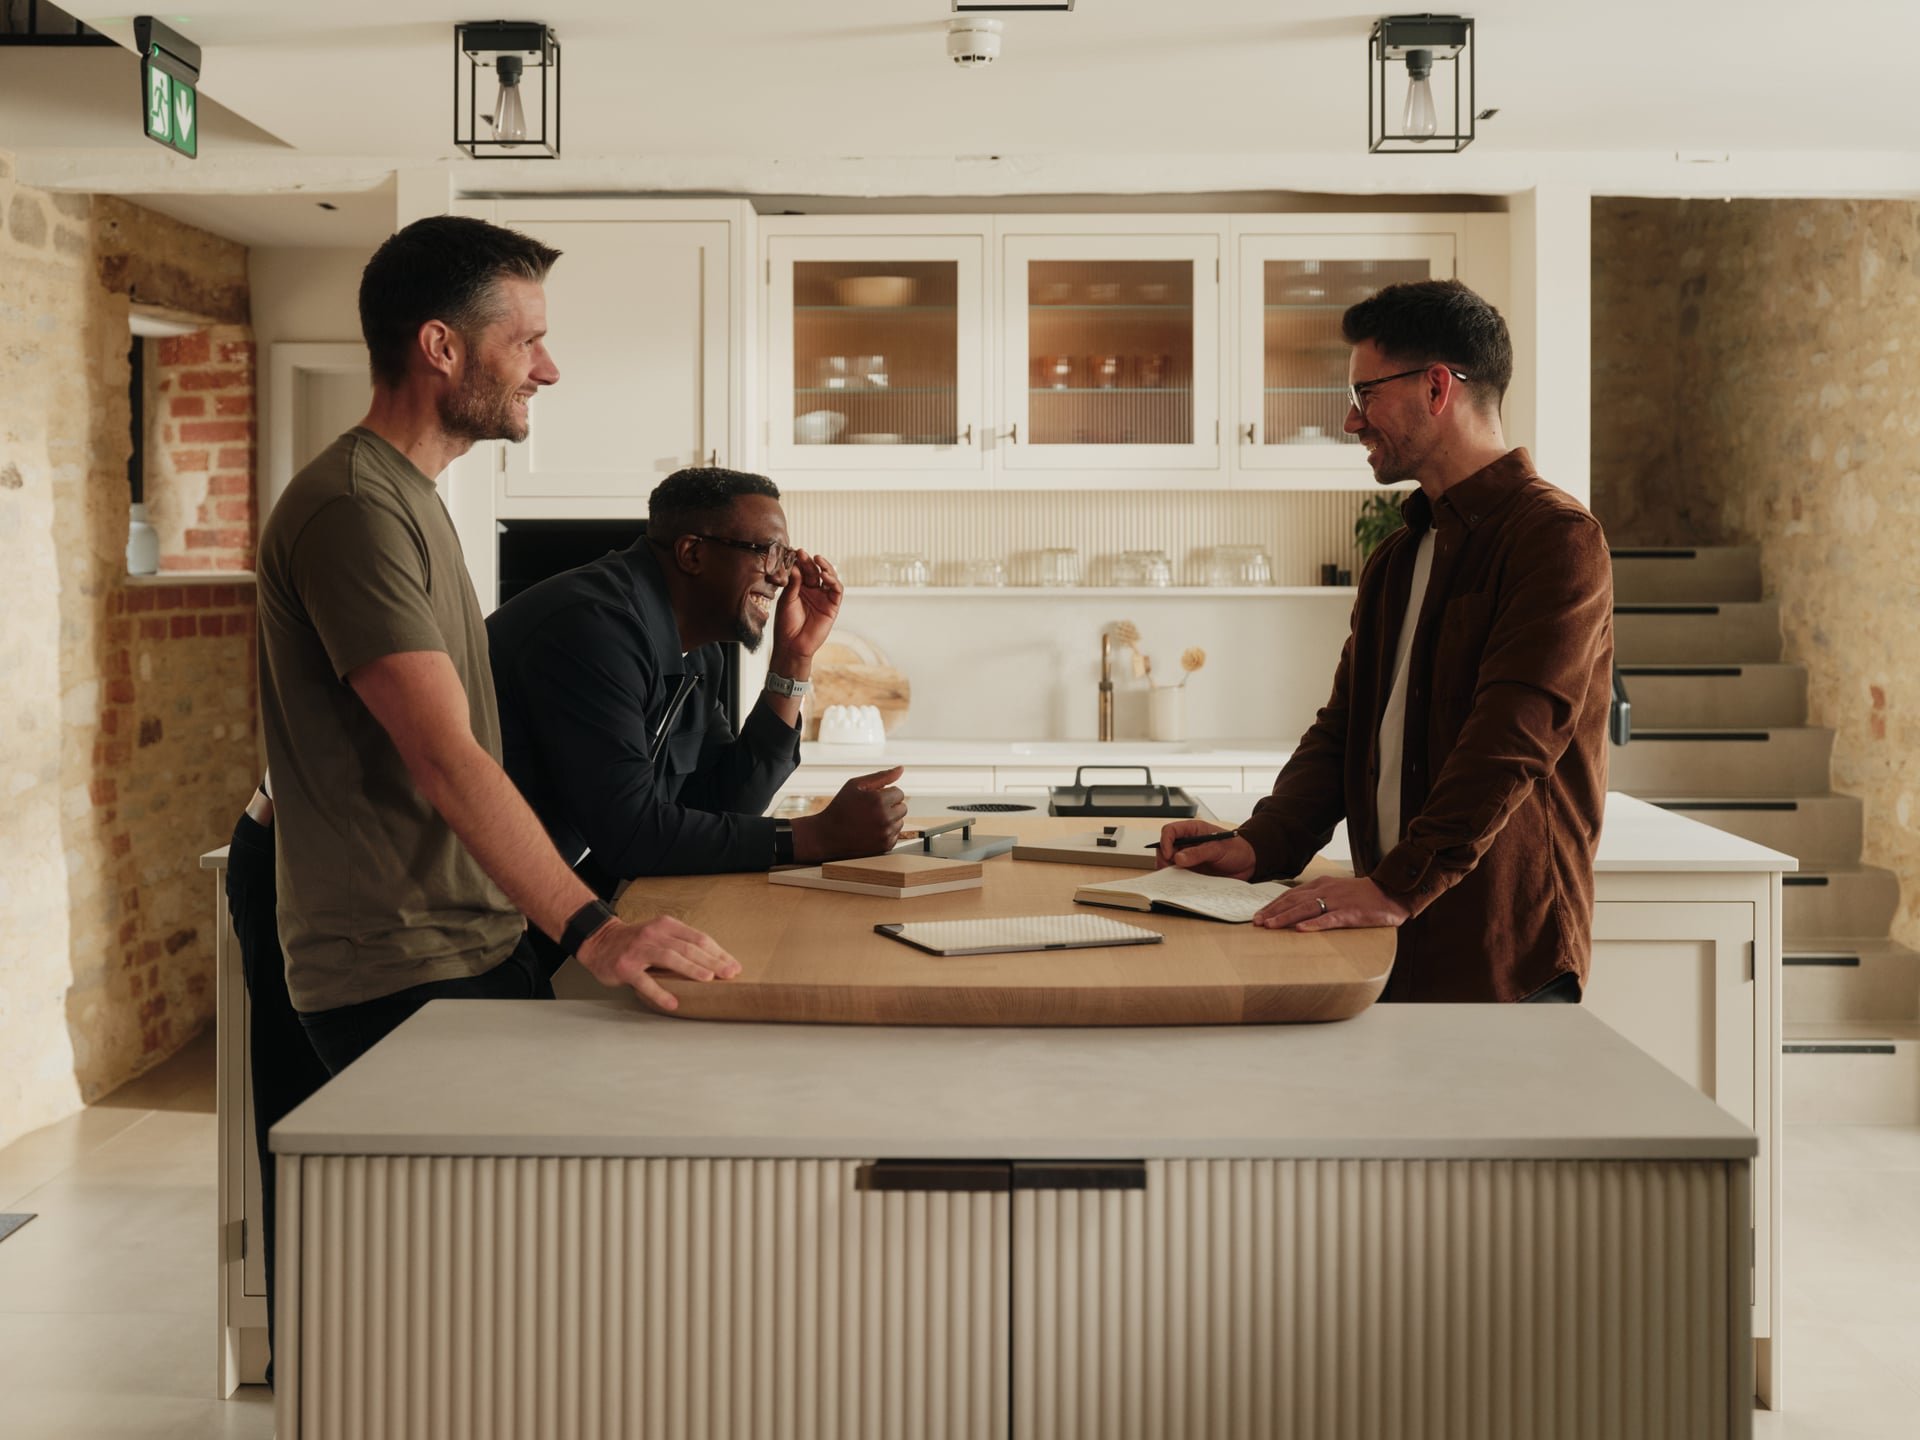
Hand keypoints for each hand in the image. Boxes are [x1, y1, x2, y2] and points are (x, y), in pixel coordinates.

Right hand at [575, 913, 740, 1010]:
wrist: (599, 942)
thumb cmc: (636, 941)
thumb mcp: (660, 935)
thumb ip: (682, 943)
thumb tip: (715, 961)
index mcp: (666, 926)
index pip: (698, 938)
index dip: (718, 952)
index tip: (734, 965)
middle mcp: (654, 935)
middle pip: (688, 947)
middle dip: (712, 961)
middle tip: (729, 973)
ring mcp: (639, 950)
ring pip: (670, 958)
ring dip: (691, 969)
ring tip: (708, 979)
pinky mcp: (626, 967)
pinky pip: (645, 981)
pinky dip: (660, 993)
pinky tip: (672, 1003)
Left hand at [773, 549, 842, 662]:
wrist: (792, 644)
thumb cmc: (785, 624)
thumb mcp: (786, 600)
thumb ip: (793, 583)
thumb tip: (796, 566)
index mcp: (799, 589)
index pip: (802, 571)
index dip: (801, 561)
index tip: (796, 552)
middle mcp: (812, 591)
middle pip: (815, 572)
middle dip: (810, 562)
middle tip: (803, 554)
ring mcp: (823, 598)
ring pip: (829, 578)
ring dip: (825, 567)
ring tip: (818, 560)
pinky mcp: (832, 607)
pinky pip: (836, 591)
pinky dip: (833, 581)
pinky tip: (825, 575)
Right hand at [792, 766, 907, 862]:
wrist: (827, 835)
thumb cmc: (840, 807)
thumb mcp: (855, 785)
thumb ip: (881, 776)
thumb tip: (901, 768)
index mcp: (878, 800)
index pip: (899, 793)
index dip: (885, 794)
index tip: (872, 799)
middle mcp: (885, 818)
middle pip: (903, 807)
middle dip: (890, 806)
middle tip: (871, 810)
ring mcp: (886, 834)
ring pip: (900, 822)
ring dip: (889, 820)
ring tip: (869, 821)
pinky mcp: (885, 846)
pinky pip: (895, 835)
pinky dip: (886, 832)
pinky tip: (871, 831)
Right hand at [1154, 819, 1255, 879]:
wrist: (1248, 863)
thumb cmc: (1236, 849)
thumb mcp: (1218, 848)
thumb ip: (1199, 852)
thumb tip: (1179, 858)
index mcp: (1192, 830)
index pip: (1170, 831)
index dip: (1165, 841)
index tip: (1170, 855)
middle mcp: (1187, 843)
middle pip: (1164, 847)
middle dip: (1164, 859)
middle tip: (1170, 870)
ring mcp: (1188, 857)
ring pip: (1169, 863)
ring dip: (1169, 870)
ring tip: (1176, 878)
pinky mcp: (1191, 871)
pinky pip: (1179, 875)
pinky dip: (1177, 880)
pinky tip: (1183, 884)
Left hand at [1252, 875, 1409, 931]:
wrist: (1390, 892)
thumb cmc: (1362, 895)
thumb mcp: (1335, 891)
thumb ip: (1317, 897)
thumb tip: (1296, 910)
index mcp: (1321, 885)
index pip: (1291, 895)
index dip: (1273, 905)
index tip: (1258, 915)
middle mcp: (1326, 890)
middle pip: (1294, 901)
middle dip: (1274, 912)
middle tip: (1257, 922)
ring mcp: (1338, 901)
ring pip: (1307, 909)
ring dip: (1287, 917)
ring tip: (1271, 926)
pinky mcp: (1350, 913)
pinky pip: (1330, 919)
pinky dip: (1315, 924)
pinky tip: (1302, 930)